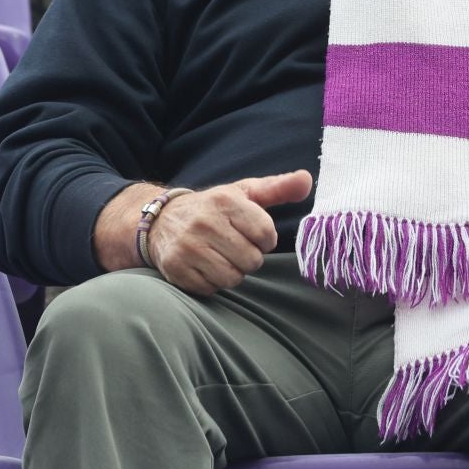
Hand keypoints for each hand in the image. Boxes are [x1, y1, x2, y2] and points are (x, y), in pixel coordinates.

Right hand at [146, 170, 313, 296]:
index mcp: (226, 201)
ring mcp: (188, 246)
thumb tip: (307, 180)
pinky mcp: (176, 268)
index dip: (266, 240)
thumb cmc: (214, 208)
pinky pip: (211, 288)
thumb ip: (278, 188)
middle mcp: (205, 222)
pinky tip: (205, 266)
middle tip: (236, 247)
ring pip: (232, 278)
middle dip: (250, 258)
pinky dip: (213, 282)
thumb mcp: (245, 192)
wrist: (161, 220)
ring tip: (222, 257)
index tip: (255, 235)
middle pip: (252, 260)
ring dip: (233, 272)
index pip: (265, 233)